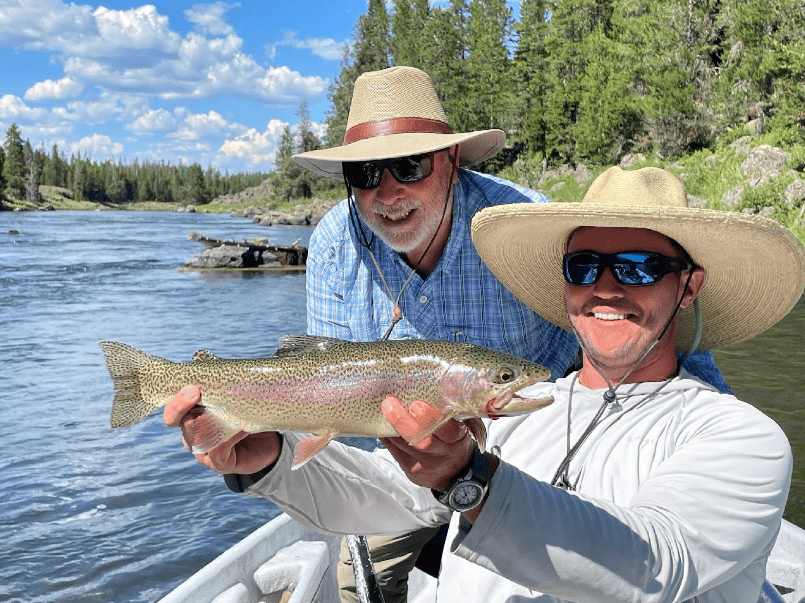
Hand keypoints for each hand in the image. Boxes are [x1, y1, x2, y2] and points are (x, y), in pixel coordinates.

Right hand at [163, 385, 280, 474]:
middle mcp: (192, 431)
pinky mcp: (218, 462)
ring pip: (193, 435)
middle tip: (195, 391)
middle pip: (175, 420)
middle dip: (181, 405)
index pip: (173, 406)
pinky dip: (228, 436)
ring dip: (211, 420)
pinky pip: (215, 449)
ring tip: (231, 410)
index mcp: (192, 412)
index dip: (176, 397)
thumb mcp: (237, 393)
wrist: (271, 442)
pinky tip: (241, 427)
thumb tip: (207, 359)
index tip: (192, 386)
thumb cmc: (251, 413)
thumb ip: (223, 380)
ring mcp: (202, 449)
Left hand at [380, 397, 474, 491]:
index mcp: (457, 437)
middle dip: (402, 420)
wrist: (454, 472)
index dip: (428, 416)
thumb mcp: (457, 425)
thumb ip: (444, 411)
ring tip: (383, 409)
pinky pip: (395, 452)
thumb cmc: (452, 440)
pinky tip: (382, 425)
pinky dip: (387, 436)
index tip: (415, 403)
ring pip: (403, 445)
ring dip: (390, 426)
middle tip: (390, 403)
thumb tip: (421, 387)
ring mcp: (427, 465)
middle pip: (422, 441)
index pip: (445, 428)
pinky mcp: (413, 472)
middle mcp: (443, 453)